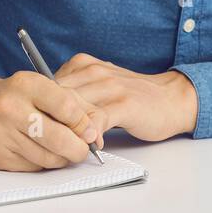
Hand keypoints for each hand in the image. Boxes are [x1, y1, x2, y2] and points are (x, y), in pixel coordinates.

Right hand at [0, 71, 107, 171]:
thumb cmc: (18, 97)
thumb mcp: (46, 89)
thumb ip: (77, 106)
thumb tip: (95, 136)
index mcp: (27, 85)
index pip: (66, 107)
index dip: (83, 123)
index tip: (89, 131)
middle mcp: (9, 108)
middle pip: (59, 138)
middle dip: (79, 148)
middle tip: (83, 149)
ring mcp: (0, 134)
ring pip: (48, 158)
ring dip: (62, 158)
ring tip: (63, 149)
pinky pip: (32, 167)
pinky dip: (43, 163)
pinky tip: (40, 151)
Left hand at [54, 53, 197, 141]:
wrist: (172, 98)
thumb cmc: (132, 97)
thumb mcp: (98, 86)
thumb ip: (73, 93)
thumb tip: (42, 112)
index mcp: (83, 65)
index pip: (47, 86)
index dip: (40, 110)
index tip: (39, 128)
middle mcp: (94, 72)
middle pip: (56, 98)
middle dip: (50, 122)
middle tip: (48, 142)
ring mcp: (110, 86)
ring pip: (73, 110)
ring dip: (67, 132)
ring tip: (68, 147)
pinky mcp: (124, 104)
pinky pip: (96, 120)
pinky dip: (88, 136)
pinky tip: (91, 145)